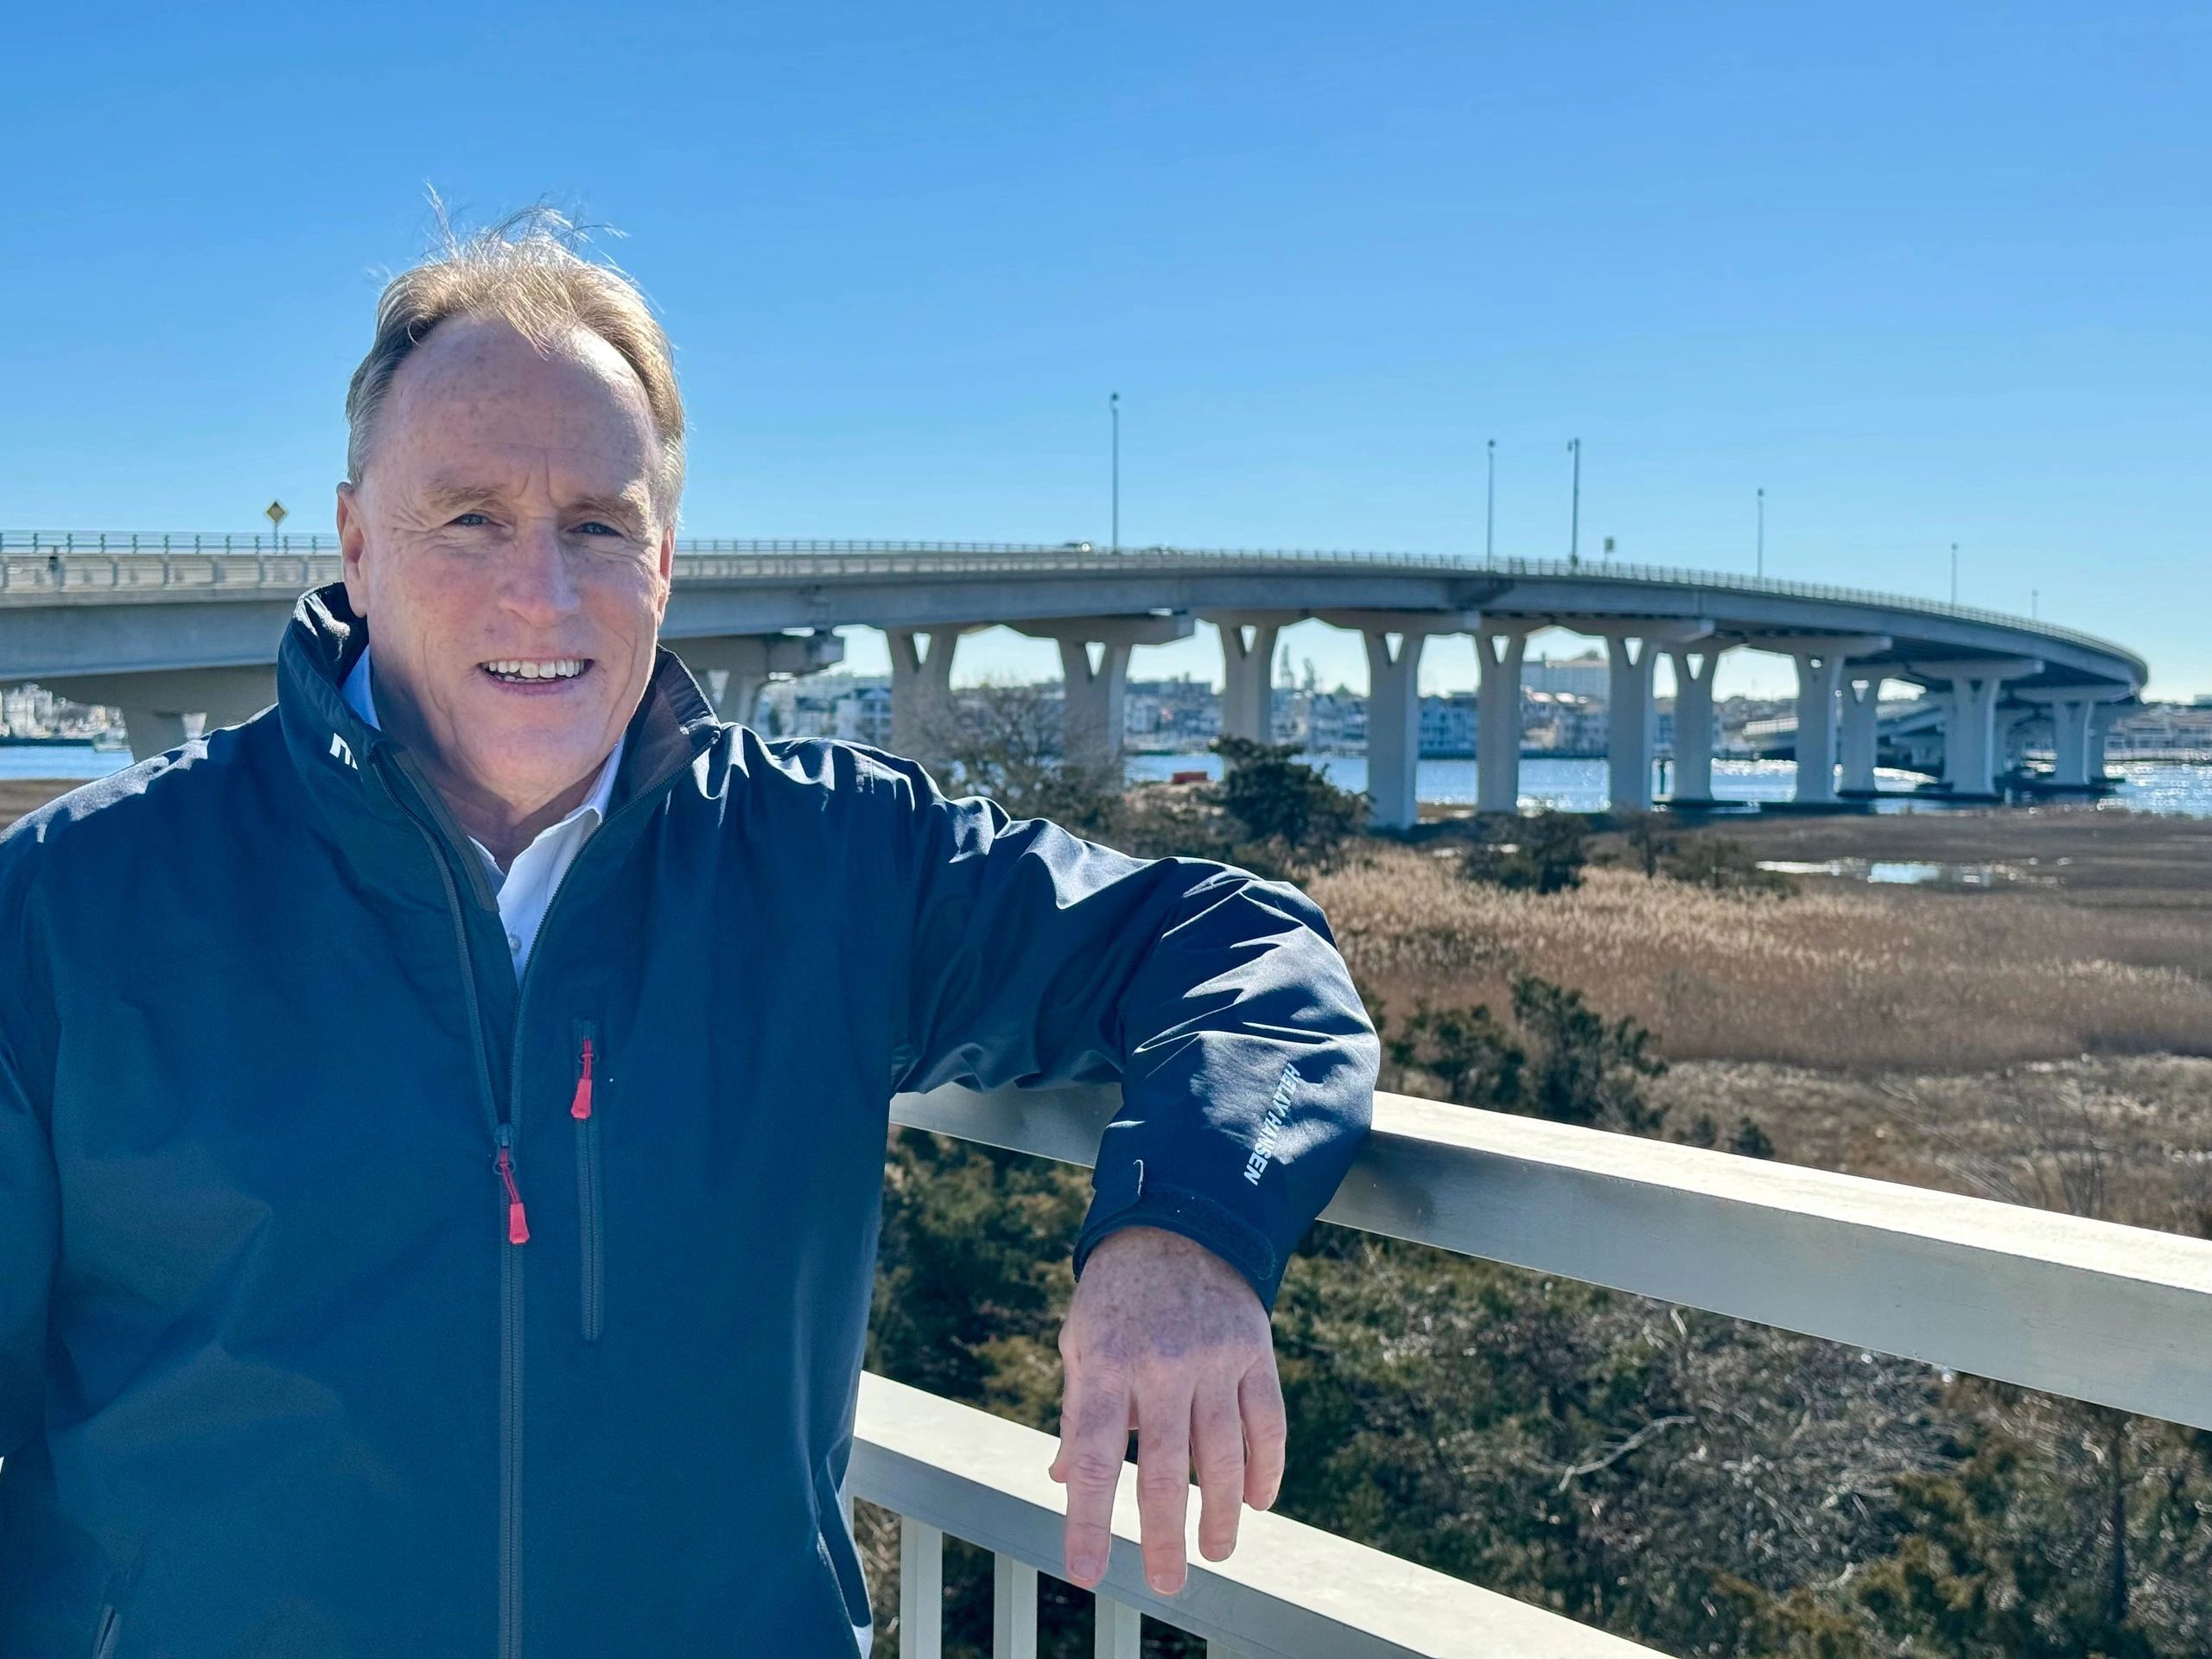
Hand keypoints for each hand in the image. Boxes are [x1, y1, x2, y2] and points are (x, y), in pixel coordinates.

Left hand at [1047, 1225, 1285, 1596]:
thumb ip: (1076, 1410)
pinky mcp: (1255, 1352)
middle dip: (1163, 1539)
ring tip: (1215, 1552)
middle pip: (1162, 1472)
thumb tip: (1061, 1476)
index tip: (1086, 1573)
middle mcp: (1161, 1366)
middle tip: (1166, 1583)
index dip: (1087, 1521)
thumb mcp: (1080, 1340)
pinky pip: (1267, 1424)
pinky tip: (1256, 1501)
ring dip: (1219, 1515)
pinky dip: (1265, 1469)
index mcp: (1105, 1366)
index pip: (1090, 1458)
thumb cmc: (1117, 1294)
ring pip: (1222, 1456)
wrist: (1180, 1222)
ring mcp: (1214, 1359)